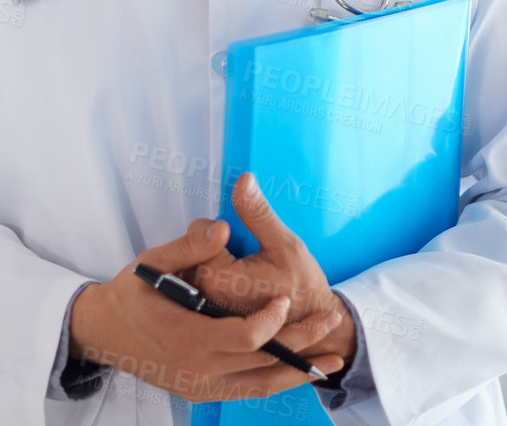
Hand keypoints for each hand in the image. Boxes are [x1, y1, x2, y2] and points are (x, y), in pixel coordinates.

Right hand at [69, 218, 346, 401]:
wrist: (101, 332)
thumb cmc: (128, 295)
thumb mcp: (152, 263)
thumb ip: (190, 248)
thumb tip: (221, 228)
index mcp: (186, 337)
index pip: (245, 337)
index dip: (272, 320)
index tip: (286, 298)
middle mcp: (196, 370)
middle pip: (262, 361)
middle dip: (301, 342)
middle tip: (329, 321)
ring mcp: (200, 386)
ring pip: (261, 385)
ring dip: (298, 372)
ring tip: (331, 361)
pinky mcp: (201, 392)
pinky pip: (247, 391)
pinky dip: (276, 383)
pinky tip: (298, 373)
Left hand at [189, 172, 356, 367]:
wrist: (313, 325)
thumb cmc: (302, 286)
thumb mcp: (285, 244)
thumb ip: (258, 213)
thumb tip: (242, 181)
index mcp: (218, 278)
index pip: (199, 231)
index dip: (220, 228)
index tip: (239, 238)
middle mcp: (205, 296)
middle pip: (194, 249)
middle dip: (215, 245)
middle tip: (244, 256)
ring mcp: (206, 307)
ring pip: (197, 265)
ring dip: (215, 261)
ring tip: (244, 272)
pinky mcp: (210, 314)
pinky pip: (203, 282)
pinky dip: (218, 277)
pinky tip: (239, 286)